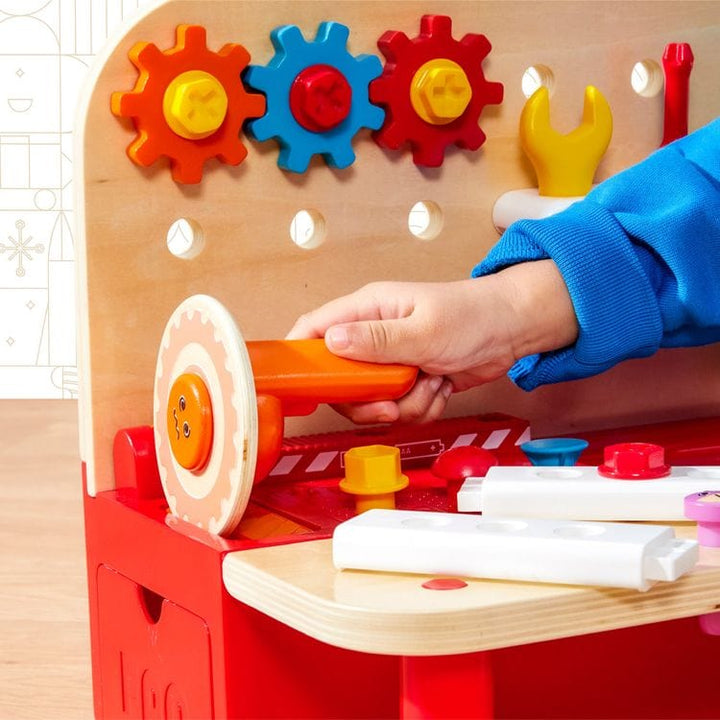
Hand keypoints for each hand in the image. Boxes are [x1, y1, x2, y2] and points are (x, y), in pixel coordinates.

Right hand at [286, 260, 576, 423]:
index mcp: (368, 310)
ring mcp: (392, 360)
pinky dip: (422, 406)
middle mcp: (373, 335)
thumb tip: (331, 342)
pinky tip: (440, 387)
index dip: (301, 357)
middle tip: (390, 401)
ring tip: (430, 381)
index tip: (303, 386)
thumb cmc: (473, 316)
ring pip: (374, 401)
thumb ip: (376, 339)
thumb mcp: (424, 330)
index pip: (315, 329)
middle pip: (341, 380)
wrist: (513, 331)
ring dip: (405, 403)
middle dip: (367, 400)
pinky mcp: (409, 380)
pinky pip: (400, 408)